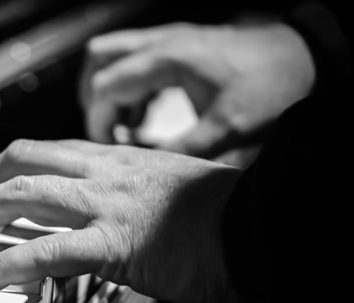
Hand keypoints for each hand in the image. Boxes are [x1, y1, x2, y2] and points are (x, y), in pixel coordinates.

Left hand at [0, 139, 241, 302]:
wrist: (260, 225)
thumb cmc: (223, 214)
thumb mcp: (169, 191)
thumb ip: (132, 196)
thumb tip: (111, 216)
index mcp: (120, 159)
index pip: (51, 150)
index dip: (13, 164)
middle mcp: (106, 172)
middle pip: (24, 159)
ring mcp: (106, 204)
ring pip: (22, 193)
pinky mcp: (113, 243)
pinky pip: (43, 251)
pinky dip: (2, 263)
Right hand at [80, 21, 314, 157]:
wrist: (301, 57)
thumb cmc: (268, 86)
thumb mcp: (226, 128)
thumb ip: (183, 148)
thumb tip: (146, 169)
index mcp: (167, 60)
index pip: (106, 87)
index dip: (98, 120)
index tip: (107, 147)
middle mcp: (161, 43)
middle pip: (98, 61)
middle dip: (95, 99)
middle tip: (109, 131)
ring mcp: (167, 40)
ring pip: (112, 55)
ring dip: (109, 89)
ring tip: (125, 124)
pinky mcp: (177, 45)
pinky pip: (134, 59)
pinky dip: (128, 85)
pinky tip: (143, 113)